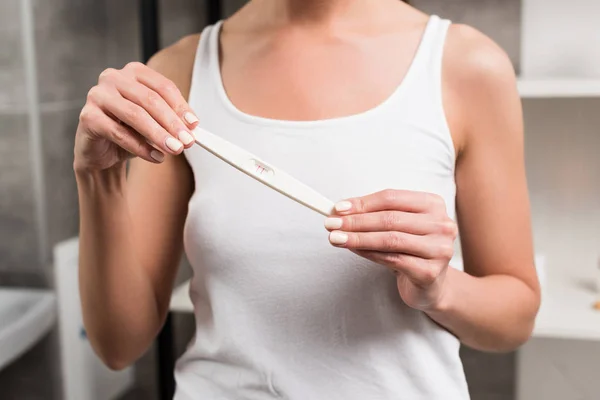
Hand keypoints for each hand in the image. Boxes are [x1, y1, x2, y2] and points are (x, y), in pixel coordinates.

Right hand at [74, 62, 198, 171]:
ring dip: (158, 135)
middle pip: (150, 100)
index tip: (194, 125)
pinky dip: (140, 147)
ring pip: (135, 114)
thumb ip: (171, 122)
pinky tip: (155, 157)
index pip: (163, 87)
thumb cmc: (130, 131)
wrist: (102, 152)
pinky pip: (118, 133)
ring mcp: (98, 95)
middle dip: (172, 123)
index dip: (181, 106)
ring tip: (174, 150)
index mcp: (134, 73)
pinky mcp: (87, 117)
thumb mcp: (155, 124)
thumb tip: (191, 128)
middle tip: (187, 142)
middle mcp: (114, 78)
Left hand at [324, 189, 457, 311]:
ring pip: (390, 239)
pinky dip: (369, 254)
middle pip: (390, 219)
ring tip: (336, 238)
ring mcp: (439, 249)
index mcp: (433, 204)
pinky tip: (354, 250)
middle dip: (356, 221)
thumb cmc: (410, 249)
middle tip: (331, 224)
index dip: (362, 203)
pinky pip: (393, 260)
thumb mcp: (397, 226)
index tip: (338, 208)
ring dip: (358, 238)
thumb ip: (374, 215)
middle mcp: (441, 224)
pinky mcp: (430, 272)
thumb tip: (341, 211)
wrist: (430, 285)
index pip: (391, 198)